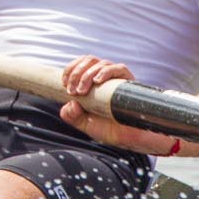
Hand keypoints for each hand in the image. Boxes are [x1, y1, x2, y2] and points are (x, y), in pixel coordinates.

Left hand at [56, 57, 194, 154]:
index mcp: (93, 85)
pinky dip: (106, 71)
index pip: (80, 66)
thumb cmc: (112, 130)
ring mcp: (117, 79)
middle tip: (73, 89)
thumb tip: (68, 105)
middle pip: (89, 60)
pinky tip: (98, 81)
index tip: (64, 83)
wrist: (134, 138)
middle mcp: (105, 79)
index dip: (70, 70)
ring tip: (82, 90)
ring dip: (87, 73)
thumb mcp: (87, 125)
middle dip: (76, 72)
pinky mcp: (129, 83)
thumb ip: (74, 117)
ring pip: (101, 62)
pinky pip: (119, 68)